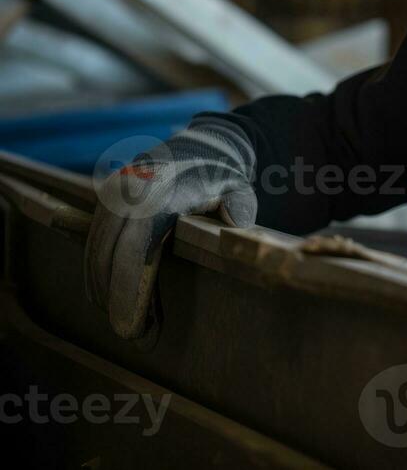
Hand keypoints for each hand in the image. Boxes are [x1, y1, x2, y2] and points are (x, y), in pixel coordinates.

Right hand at [84, 117, 257, 339]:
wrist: (204, 143)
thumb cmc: (225, 176)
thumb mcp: (240, 190)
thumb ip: (240, 210)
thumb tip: (236, 227)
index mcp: (163, 195)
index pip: (136, 250)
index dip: (129, 291)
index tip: (132, 328)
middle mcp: (131, 192)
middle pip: (109, 257)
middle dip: (114, 300)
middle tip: (133, 334)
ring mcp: (114, 192)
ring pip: (96, 250)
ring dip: (103, 287)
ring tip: (124, 319)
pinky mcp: (106, 196)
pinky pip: (94, 238)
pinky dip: (98, 268)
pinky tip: (109, 293)